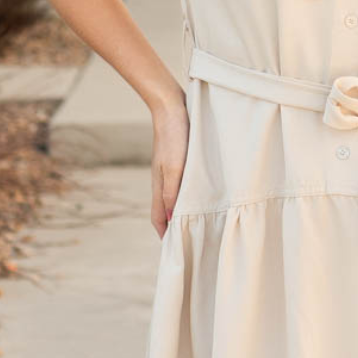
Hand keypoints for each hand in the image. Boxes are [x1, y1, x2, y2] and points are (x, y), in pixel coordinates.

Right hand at [151, 95, 189, 238]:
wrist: (171, 107)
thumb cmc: (174, 137)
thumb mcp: (174, 167)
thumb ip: (173, 193)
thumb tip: (172, 218)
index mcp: (160, 186)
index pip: (159, 218)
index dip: (165, 235)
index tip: (175, 250)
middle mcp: (162, 181)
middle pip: (165, 211)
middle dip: (173, 227)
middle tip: (188, 241)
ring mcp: (169, 171)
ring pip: (173, 198)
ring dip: (180, 212)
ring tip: (195, 224)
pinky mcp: (177, 160)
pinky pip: (180, 185)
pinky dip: (186, 196)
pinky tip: (198, 195)